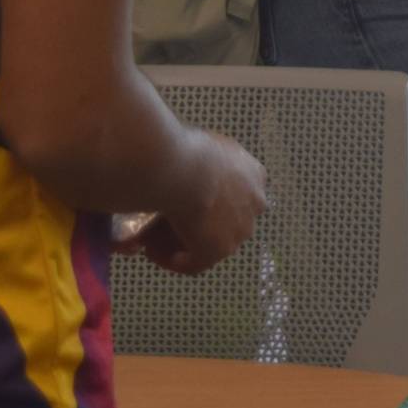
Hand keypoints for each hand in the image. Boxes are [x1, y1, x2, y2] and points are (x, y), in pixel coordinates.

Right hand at [131, 131, 265, 277]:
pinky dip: (173, 260)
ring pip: (214, 243)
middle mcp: (255, 203)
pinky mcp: (220, 250)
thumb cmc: (189, 150)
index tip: (189, 201)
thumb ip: (203, 157)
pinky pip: (195, 262)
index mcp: (255, 175)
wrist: (185, 169)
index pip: (240, 193)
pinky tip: (152, 252)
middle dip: (204, 223)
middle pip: (231, 219)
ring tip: (156, 239)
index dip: (214, 200)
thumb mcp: (202, 145)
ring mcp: (241, 229)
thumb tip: (183, 163)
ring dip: (188, 243)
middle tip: (173, 223)